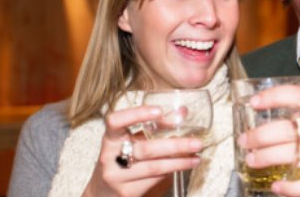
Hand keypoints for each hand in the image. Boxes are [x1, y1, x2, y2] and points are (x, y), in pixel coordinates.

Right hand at [82, 106, 202, 196]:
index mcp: (110, 138)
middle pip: (145, 149)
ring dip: (179, 161)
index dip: (136, 114)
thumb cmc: (121, 158)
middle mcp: (109, 157)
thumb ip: (155, 126)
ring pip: (153, 167)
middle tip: (197, 142)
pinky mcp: (127, 192)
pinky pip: (154, 179)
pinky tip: (186, 164)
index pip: (115, 121)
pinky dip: (172, 170)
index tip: (159, 111)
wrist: (102, 193)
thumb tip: (182, 111)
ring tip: (196, 157)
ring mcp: (117, 176)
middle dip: (175, 145)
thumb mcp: (131, 141)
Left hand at [238, 85, 299, 195]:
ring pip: (299, 153)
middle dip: (262, 135)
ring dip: (269, 158)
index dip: (273, 97)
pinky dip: (294, 188)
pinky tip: (278, 187)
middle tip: (245, 140)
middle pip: (293, 128)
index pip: (299, 95)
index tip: (252, 102)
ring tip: (252, 160)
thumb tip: (273, 112)